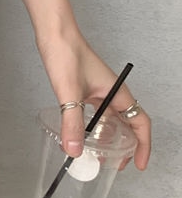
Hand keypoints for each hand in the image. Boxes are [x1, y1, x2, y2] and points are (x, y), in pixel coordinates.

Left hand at [37, 29, 150, 170]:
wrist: (54, 33)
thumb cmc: (66, 54)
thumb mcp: (69, 93)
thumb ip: (72, 123)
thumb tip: (75, 151)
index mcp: (117, 93)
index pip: (140, 124)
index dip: (143, 145)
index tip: (139, 164)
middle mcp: (111, 92)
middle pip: (125, 124)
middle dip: (123, 146)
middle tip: (112, 163)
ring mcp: (97, 89)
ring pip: (108, 119)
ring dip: (105, 137)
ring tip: (95, 153)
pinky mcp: (83, 86)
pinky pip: (93, 111)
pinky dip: (89, 124)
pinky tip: (77, 132)